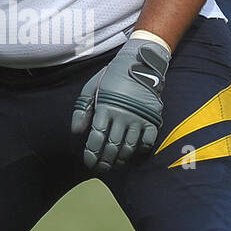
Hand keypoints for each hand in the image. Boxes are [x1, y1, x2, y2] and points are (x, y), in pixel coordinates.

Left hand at [71, 35, 169, 173]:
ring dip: (120, 158)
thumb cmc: (112, 77)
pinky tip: (133, 152)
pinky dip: (140, 149)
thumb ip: (82, 109)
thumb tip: (77, 132)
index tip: (89, 161)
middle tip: (101, 168)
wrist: (139, 63)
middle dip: (104, 161)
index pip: (97, 138)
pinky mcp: (152, 118)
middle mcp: (122, 114)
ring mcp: (139, 117)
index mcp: (105, 107)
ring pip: (129, 147)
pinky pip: (148, 141)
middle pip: (112, 146)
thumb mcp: (92, 88)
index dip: (92, 153)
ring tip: (114, 163)